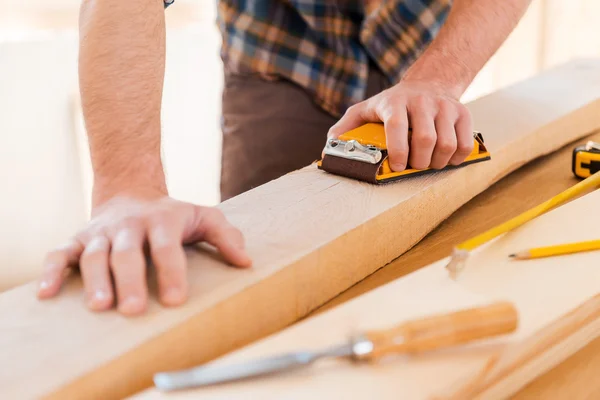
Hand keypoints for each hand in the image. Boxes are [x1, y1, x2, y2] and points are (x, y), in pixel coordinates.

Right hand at [37, 190, 251, 314]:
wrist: (131, 189)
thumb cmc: (172, 214)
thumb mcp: (203, 216)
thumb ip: (225, 235)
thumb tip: (246, 262)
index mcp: (162, 220)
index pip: (167, 247)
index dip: (172, 272)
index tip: (175, 300)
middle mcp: (129, 226)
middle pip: (128, 253)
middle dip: (130, 281)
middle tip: (134, 309)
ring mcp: (101, 232)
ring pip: (94, 254)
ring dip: (95, 279)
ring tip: (99, 306)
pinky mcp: (78, 238)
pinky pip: (60, 252)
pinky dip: (51, 270)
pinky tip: (47, 293)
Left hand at [327, 80, 473, 170]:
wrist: (428, 82)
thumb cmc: (392, 104)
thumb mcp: (365, 109)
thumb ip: (346, 127)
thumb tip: (329, 147)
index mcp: (394, 102)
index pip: (397, 126)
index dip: (399, 150)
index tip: (399, 166)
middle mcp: (421, 101)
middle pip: (426, 139)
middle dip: (419, 162)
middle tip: (414, 167)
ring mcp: (444, 106)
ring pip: (447, 144)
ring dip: (438, 162)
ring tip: (428, 163)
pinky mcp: (462, 113)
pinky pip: (465, 143)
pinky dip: (457, 158)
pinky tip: (445, 159)